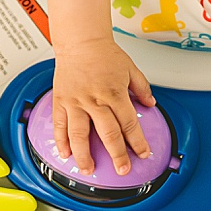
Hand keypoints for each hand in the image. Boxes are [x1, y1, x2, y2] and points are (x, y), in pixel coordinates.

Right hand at [51, 37, 155, 175]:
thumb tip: (151, 103)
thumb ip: (142, 87)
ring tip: (89, 169)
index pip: (129, 123)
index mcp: (115, 93)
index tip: (142, 153)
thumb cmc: (104, 53)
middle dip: (117, 155)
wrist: (81, 41)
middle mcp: (95, 100)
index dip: (137, 142)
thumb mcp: (130, 68)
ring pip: (80, 135)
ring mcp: (77, 102)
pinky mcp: (61, 101)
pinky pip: (60, 125)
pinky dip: (61, 142)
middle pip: (108, 134)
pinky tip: (65, 154)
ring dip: (85, 155)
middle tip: (122, 169)